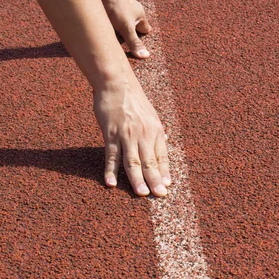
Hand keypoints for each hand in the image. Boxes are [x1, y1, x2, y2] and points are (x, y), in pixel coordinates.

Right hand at [93, 73, 170, 196]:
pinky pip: (111, 156)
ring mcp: (127, 135)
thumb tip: (163, 141)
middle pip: (149, 162)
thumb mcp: (150, 114)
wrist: (116, 83)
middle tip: (159, 196)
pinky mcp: (111, 134)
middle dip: (154, 180)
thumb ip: (155, 130)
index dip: (164, 171)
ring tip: (141, 194)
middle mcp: (144, 134)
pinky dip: (111, 171)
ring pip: (133, 162)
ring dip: (137, 180)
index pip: (162, 156)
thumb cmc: (133, 98)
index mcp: (155, 130)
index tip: (167, 186)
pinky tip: (111, 183)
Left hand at [104, 0, 151, 58]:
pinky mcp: (110, 5)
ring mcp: (121, 7)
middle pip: (135, 25)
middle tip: (125, 43)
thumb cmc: (116, 7)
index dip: (143, 38)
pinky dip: (111, 22)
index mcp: (140, 14)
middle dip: (131, 33)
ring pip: (123, 20)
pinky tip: (105, 26)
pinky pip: (113, 16)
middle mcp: (132, 9)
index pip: (146, 29)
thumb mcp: (126, 28)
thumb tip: (145, 56)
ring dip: (120, 28)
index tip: (138, 46)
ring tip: (114, 36)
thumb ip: (134, 42)